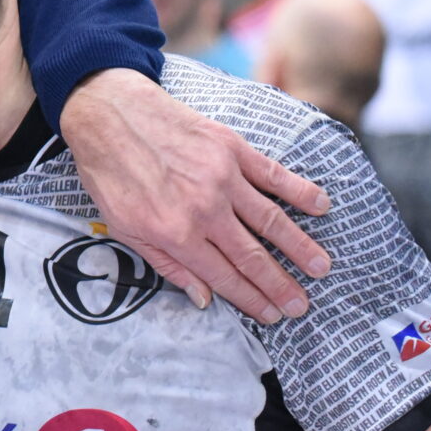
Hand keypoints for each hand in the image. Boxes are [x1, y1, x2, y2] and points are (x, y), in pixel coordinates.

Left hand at [59, 69, 331, 323]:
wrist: (109, 115)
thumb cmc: (111, 174)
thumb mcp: (125, 229)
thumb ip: (167, 265)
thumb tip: (203, 298)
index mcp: (176, 233)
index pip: (223, 276)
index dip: (251, 300)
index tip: (272, 315)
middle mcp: (205, 209)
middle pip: (253, 256)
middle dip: (280, 285)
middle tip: (302, 306)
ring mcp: (223, 177)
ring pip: (271, 220)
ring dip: (300, 247)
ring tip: (322, 268)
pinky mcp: (232, 148)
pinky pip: (273, 175)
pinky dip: (300, 191)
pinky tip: (321, 207)